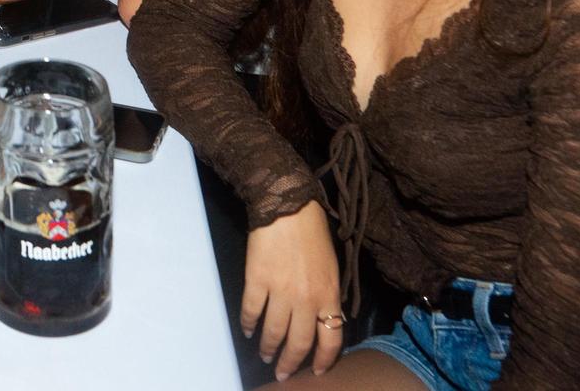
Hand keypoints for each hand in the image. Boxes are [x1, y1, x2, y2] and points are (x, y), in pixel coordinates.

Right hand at [241, 201, 344, 380]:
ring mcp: (280, 291)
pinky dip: (248, 324)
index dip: (323, 360)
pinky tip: (247, 330)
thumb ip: (329, 295)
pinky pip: (252, 311)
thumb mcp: (332, 266)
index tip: (315, 371)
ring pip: (274, 331)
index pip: (330, 338)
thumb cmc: (313, 232)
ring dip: (268, 348)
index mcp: (329, 294)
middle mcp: (306, 298)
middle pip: (299, 342)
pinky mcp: (257, 280)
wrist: (286, 206)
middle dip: (290, 363)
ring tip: (264, 355)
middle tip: (282, 373)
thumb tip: (325, 319)